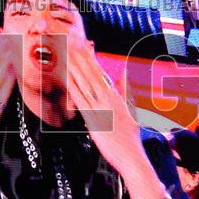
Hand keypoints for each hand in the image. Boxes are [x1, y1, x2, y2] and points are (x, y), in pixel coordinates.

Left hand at [64, 34, 151, 187]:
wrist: (132, 156)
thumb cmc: (130, 137)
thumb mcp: (131, 110)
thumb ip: (125, 90)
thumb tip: (124, 74)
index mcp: (116, 97)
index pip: (102, 73)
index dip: (91, 58)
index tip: (84, 45)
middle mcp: (108, 99)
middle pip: (92, 73)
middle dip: (81, 57)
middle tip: (71, 41)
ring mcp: (101, 108)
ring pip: (85, 83)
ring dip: (75, 68)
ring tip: (66, 54)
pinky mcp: (94, 120)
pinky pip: (81, 101)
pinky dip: (74, 88)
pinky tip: (67, 78)